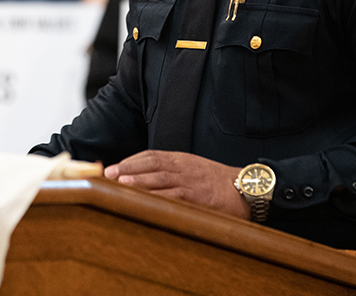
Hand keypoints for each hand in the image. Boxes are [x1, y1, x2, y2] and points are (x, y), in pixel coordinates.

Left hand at [104, 150, 250, 219]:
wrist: (247, 187)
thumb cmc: (219, 182)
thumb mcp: (194, 170)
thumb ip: (173, 172)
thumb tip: (147, 180)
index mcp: (182, 159)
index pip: (151, 155)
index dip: (131, 161)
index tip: (114, 166)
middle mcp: (184, 167)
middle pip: (151, 164)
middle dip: (128, 168)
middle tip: (108, 173)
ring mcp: (191, 181)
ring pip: (160, 177)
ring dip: (138, 180)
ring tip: (120, 183)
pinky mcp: (198, 196)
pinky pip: (175, 195)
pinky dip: (158, 196)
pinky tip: (145, 200)